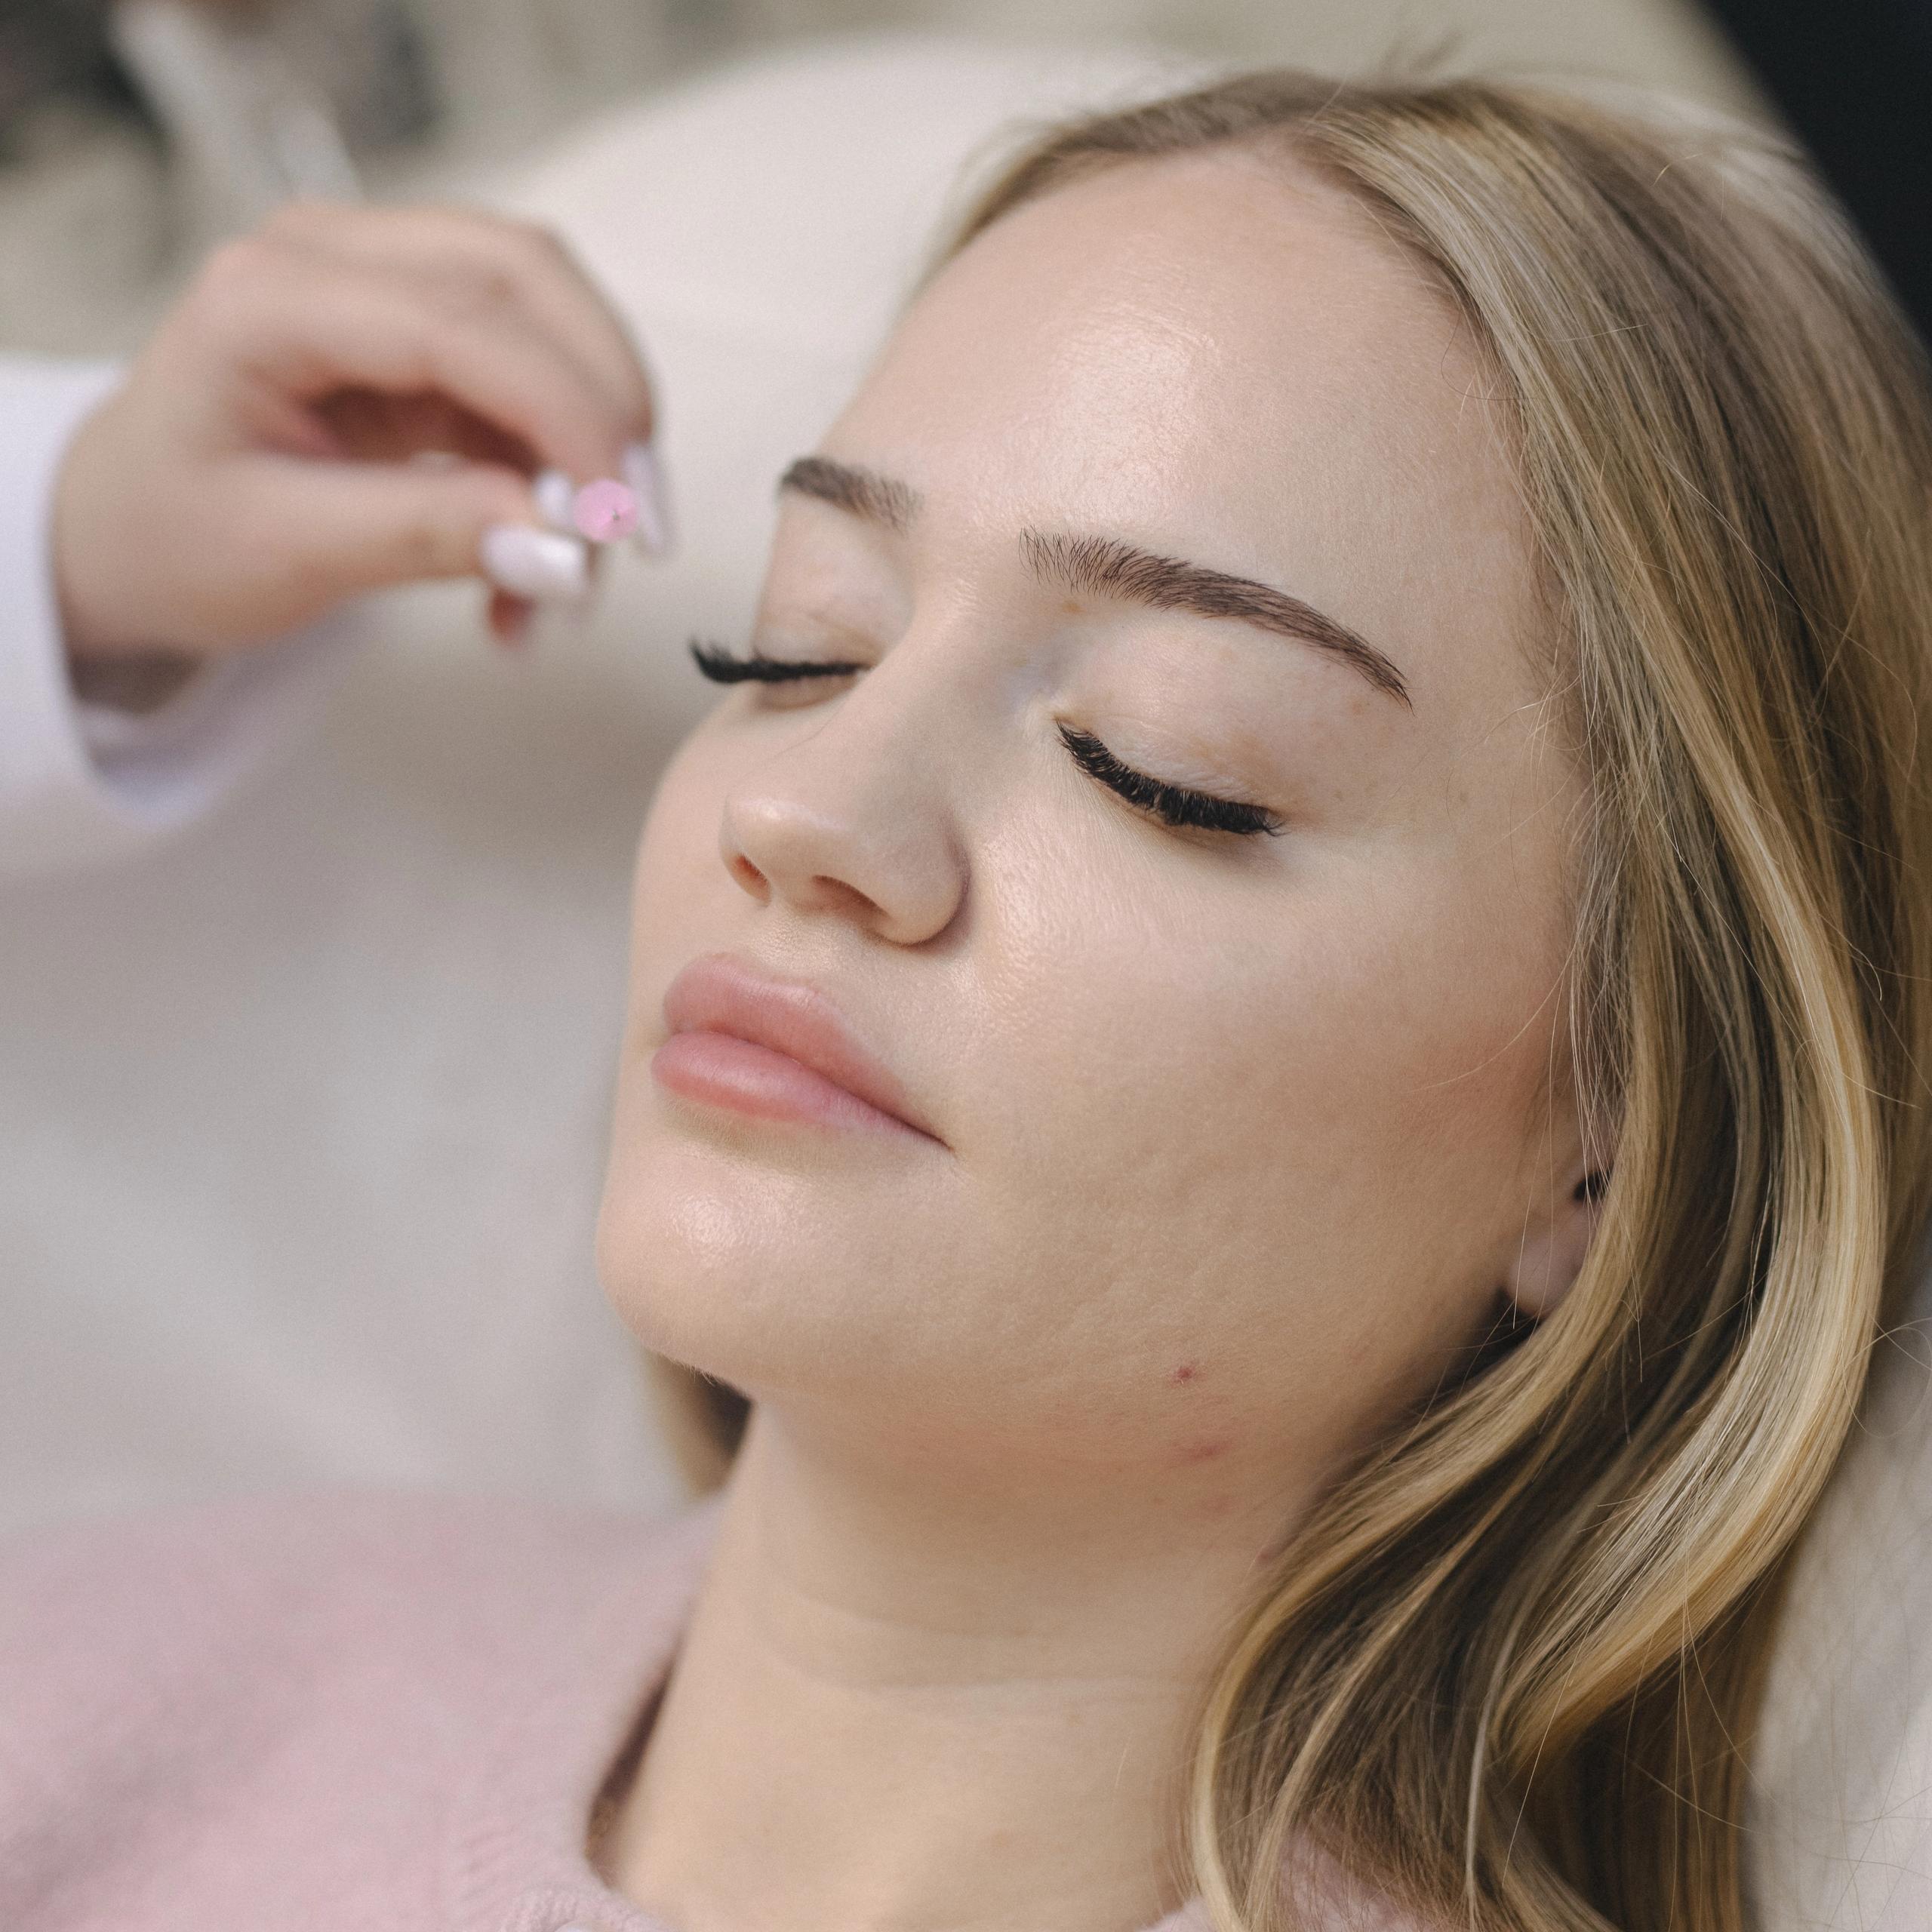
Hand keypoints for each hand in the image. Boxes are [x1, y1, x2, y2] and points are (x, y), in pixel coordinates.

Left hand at [53, 200, 663, 665]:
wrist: (129, 535)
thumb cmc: (176, 538)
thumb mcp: (288, 554)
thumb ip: (429, 537)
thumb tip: (567, 553)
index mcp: (269, 295)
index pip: (461, 322)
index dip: (565, 412)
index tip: (622, 521)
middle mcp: (332, 257)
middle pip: (527, 280)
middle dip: (607, 404)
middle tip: (639, 533)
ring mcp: (384, 285)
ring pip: (550, 324)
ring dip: (592, 445)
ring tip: (571, 579)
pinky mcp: (425, 336)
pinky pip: (534, 386)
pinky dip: (559, 478)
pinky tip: (537, 573)